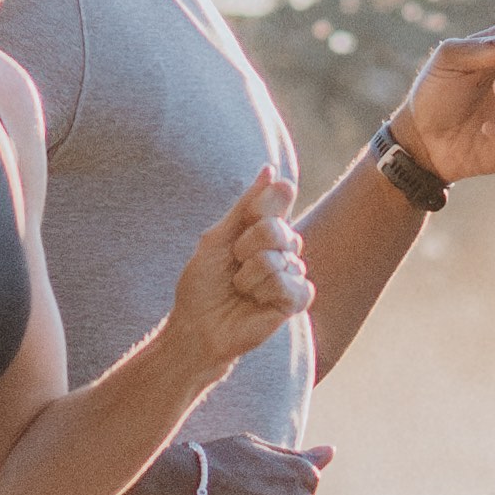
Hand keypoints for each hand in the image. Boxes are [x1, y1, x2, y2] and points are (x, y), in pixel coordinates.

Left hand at [165, 173, 311, 367]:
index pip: (280, 196)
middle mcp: (283, 247)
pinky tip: (255, 301)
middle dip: (245, 247)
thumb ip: (246, 205)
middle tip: (233, 265)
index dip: (258, 210)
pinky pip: (291, 284)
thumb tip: (270, 168)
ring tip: (240, 289)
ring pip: (281, 259)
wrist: (197, 326)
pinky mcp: (297, 300)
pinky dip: (265, 291)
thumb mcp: (217, 237)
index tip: (235, 231)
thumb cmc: (203, 284)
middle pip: (278, 228)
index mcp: (265, 228)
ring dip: (249, 276)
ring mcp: (292, 273)